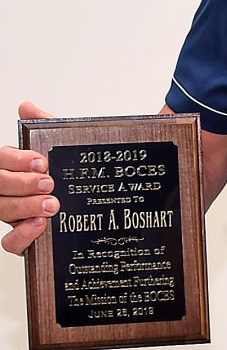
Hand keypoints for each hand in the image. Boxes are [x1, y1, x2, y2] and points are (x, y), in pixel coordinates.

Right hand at [0, 102, 56, 254]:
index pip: (0, 158)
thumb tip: (27, 107)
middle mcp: (8, 190)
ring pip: (2, 210)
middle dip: (21, 183)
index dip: (16, 159)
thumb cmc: (70, 175)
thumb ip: (44, 126)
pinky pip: (10, 242)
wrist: (94, 205)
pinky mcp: (23, 238)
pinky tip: (40, 225)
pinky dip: (23, 235)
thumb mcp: (63, 148)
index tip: (41, 161)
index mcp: (12, 167)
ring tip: (51, 204)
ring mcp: (13, 214)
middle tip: (48, 183)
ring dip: (25, 206)